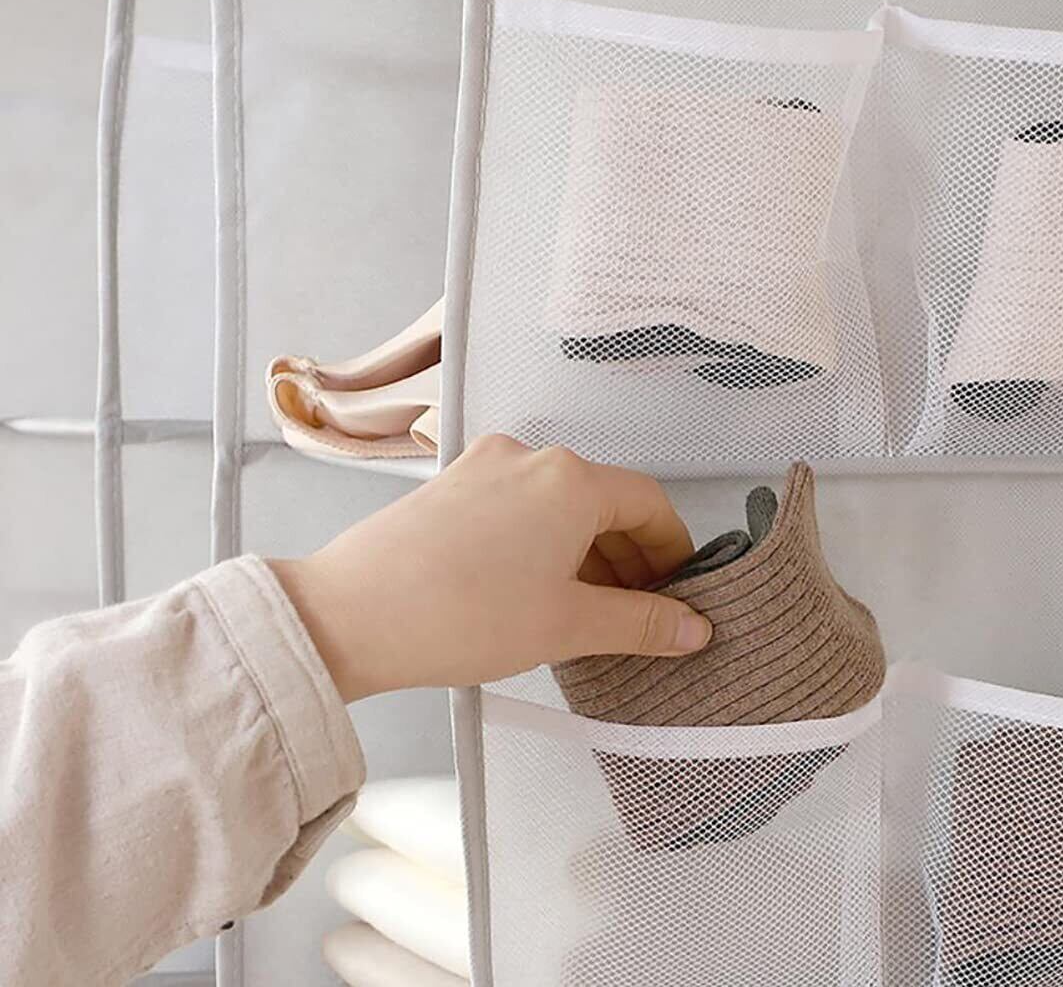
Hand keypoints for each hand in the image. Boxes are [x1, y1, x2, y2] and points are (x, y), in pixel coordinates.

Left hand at [269, 435, 712, 701]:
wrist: (349, 616)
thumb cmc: (458, 614)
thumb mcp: (568, 625)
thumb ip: (641, 623)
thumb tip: (692, 627)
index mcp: (570, 479)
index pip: (649, 503)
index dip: (674, 550)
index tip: (680, 590)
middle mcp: (529, 457)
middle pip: (603, 501)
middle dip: (629, 558)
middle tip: (638, 613)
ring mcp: (483, 467)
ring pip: (558, 506)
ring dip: (584, 553)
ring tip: (584, 612)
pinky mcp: (449, 487)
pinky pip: (516, 507)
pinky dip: (541, 543)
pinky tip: (534, 591)